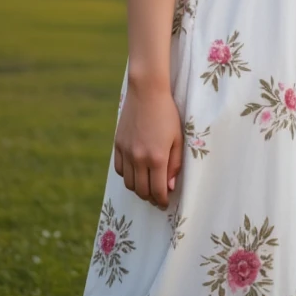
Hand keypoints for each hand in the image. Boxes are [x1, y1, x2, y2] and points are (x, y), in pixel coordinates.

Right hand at [113, 82, 182, 208]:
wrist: (147, 92)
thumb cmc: (167, 113)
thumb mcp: (178, 138)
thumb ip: (174, 164)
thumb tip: (170, 186)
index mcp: (157, 158)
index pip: (158, 190)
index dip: (162, 201)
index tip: (165, 203)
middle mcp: (139, 158)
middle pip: (142, 191)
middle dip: (151, 198)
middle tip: (157, 197)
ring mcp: (126, 152)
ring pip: (129, 184)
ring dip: (139, 189)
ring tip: (147, 186)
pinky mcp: (118, 145)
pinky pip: (120, 170)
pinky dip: (128, 176)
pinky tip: (136, 173)